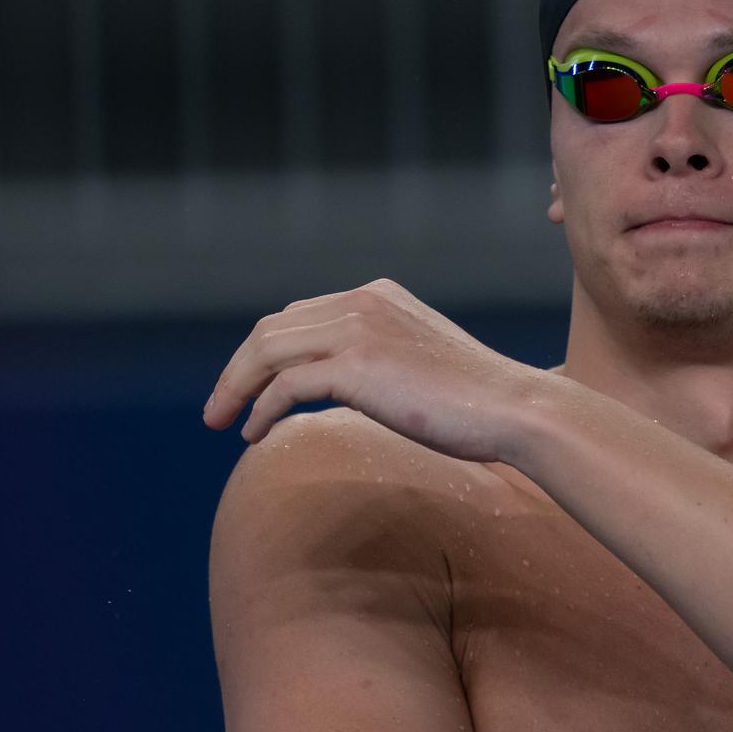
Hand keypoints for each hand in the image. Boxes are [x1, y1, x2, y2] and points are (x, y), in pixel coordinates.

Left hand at [201, 280, 550, 463]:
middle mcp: (362, 302)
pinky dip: (262, 409)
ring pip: (268, 351)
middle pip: (272, 329)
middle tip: (218, 409)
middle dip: (237, 369)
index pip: (299, 316)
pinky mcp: (355, 366)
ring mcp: (357, 330)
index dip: (265, 352)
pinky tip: (254, 435)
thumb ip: (381, 363)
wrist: (514, 409)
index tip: (250, 388)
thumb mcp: (420, 367)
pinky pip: (285, 385)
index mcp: (377, 296)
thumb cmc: (478, 403)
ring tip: (220, 422)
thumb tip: (349, 388)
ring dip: (235, 387)